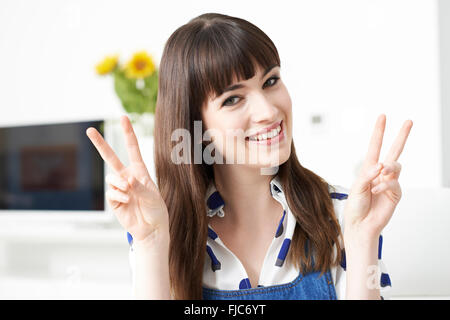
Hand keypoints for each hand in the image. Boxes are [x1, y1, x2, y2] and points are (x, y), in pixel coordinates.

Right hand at [86, 115, 168, 242]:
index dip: (128, 133)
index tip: (123, 118)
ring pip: (111, 177)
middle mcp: (127, 176)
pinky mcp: (114, 200)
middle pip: (111, 157)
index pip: (132, 148)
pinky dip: (119, 196)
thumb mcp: (152, 195)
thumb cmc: (156, 209)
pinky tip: (127, 200)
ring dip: (120, 184)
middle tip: (90, 130)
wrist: (151, 228)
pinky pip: (111, 192)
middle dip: (100, 144)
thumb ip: (139, 186)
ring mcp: (119, 188)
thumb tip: (125, 180)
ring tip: (131, 194)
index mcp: (140, 170)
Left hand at [344, 114, 412, 240]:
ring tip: (380, 174)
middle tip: (408, 121)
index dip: (379, 132)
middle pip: (394, 151)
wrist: (361, 224)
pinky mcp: (396, 193)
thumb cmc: (356, 206)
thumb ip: (368, 175)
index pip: (375, 146)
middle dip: (401, 136)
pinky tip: (376, 191)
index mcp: (369, 168)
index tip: (382, 117)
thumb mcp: (357, 188)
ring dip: (388, 168)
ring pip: (395, 165)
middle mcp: (381, 173)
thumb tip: (381, 165)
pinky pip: (393, 183)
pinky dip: (384, 186)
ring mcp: (390, 182)